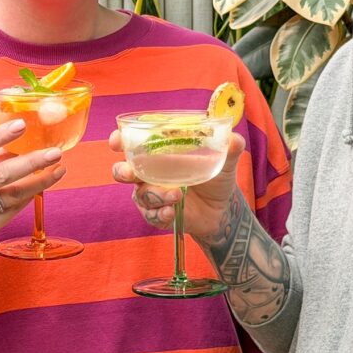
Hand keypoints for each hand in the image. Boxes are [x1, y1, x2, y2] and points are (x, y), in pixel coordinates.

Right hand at [0, 119, 65, 252]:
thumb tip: (27, 136)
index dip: (0, 135)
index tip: (22, 124)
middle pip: (1, 174)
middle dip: (31, 162)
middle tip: (55, 152)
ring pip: (14, 194)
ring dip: (40, 181)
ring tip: (59, 169)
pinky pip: (15, 208)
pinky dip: (30, 195)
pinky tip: (43, 185)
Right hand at [110, 130, 243, 237]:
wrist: (223, 210)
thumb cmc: (216, 178)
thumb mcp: (224, 162)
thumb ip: (229, 148)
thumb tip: (234, 138)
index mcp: (158, 154)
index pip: (131, 144)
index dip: (119, 141)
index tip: (117, 141)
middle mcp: (149, 173)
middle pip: (122, 171)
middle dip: (122, 171)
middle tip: (131, 173)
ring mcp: (152, 195)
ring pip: (139, 195)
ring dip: (155, 195)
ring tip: (177, 195)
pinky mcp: (158, 214)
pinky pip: (150, 215)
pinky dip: (160, 214)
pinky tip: (172, 212)